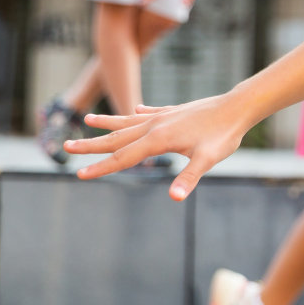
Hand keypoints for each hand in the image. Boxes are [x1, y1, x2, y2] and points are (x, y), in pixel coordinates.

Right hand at [68, 97, 251, 199]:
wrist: (237, 106)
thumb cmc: (224, 134)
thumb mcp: (208, 159)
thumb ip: (189, 178)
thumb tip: (176, 198)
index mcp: (158, 139)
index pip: (122, 158)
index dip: (100, 168)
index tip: (78, 174)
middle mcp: (155, 125)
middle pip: (117, 138)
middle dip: (91, 144)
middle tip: (66, 145)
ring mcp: (163, 116)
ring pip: (128, 121)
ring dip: (107, 123)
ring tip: (87, 120)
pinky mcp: (175, 111)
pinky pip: (149, 112)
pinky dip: (138, 113)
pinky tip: (136, 109)